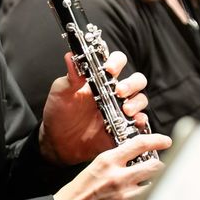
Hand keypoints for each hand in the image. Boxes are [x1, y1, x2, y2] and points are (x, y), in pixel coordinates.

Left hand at [40, 51, 149, 165]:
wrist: (58, 143)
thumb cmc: (59, 113)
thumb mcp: (61, 93)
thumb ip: (69, 77)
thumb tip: (70, 56)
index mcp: (99, 79)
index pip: (116, 62)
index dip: (117, 62)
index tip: (109, 69)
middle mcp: (113, 92)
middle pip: (136, 80)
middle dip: (132, 83)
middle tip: (119, 91)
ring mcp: (120, 110)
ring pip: (140, 99)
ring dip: (137, 102)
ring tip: (126, 110)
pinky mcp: (124, 127)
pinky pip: (140, 122)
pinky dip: (141, 120)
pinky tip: (133, 122)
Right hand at [52, 133, 167, 199]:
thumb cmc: (73, 197)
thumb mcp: (91, 170)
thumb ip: (112, 164)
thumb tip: (131, 162)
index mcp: (106, 162)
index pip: (139, 144)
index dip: (156, 141)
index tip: (164, 142)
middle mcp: (118, 177)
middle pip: (155, 166)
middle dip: (159, 167)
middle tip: (158, 169)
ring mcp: (125, 197)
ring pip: (156, 186)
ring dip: (156, 186)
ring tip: (150, 188)